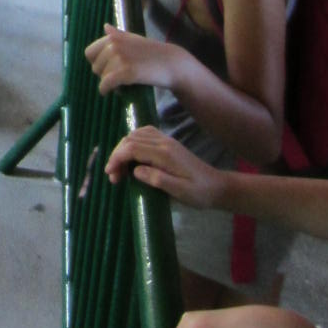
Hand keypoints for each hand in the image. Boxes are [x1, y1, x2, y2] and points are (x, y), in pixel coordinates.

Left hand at [85, 22, 181, 93]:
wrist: (172, 63)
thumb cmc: (152, 52)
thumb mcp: (134, 39)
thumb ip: (118, 34)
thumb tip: (106, 26)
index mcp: (113, 36)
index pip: (89, 53)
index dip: (97, 62)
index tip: (107, 68)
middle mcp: (114, 45)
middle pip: (95, 67)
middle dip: (104, 74)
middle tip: (117, 77)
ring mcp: (120, 58)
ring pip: (101, 77)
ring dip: (109, 83)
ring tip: (122, 83)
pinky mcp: (126, 72)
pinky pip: (106, 84)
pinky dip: (106, 90)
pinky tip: (110, 92)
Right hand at [104, 126, 225, 208]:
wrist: (218, 187)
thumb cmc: (199, 193)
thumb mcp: (180, 192)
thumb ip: (158, 180)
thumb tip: (136, 171)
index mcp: (165, 154)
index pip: (133, 148)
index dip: (117, 158)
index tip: (110, 174)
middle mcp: (164, 142)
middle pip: (131, 139)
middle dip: (117, 154)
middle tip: (113, 176)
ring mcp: (166, 141)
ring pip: (136, 134)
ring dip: (123, 148)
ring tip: (119, 168)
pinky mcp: (168, 143)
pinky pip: (144, 135)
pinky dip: (132, 142)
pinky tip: (131, 156)